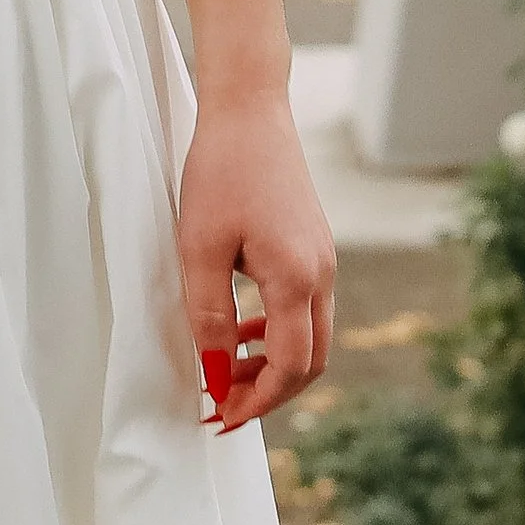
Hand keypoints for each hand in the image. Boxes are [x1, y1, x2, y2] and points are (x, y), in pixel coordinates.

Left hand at [178, 85, 333, 432]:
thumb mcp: (200, 247)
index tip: (218, 416)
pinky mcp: (315, 246)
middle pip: (309, 362)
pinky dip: (276, 331)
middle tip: (222, 405)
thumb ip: (210, 315)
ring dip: (271, 363)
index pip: (289, 368)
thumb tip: (214, 373)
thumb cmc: (221, 170)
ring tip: (224, 371)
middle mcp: (322, 275)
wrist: (249, 107)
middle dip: (268, 392)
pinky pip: (303, 307)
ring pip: (309, 336)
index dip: (255, 400)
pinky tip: (240, 328)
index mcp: (297, 280)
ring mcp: (324, 259)